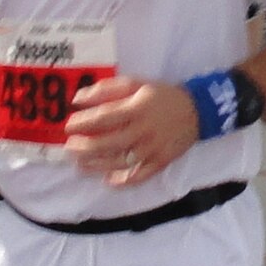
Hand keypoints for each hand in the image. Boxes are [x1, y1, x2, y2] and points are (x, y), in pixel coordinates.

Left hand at [64, 75, 199, 187]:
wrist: (196, 111)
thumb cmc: (160, 96)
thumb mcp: (135, 84)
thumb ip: (106, 90)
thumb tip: (78, 99)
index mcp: (137, 108)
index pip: (105, 117)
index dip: (84, 123)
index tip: (69, 126)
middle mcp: (144, 130)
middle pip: (109, 143)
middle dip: (85, 147)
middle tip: (69, 148)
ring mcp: (153, 149)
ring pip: (120, 161)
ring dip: (97, 165)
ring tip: (80, 164)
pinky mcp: (161, 162)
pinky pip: (140, 175)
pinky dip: (123, 181)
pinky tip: (108, 180)